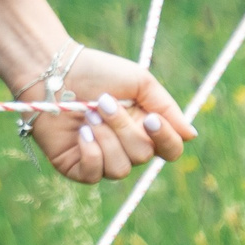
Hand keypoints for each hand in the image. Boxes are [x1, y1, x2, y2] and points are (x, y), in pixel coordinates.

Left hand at [26, 49, 196, 184]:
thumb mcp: (139, 82)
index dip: (165, 139)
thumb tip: (191, 135)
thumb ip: (166, 108)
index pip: (170, 149)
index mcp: (145, 128)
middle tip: (104, 102)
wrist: (54, 69)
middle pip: (143, 156)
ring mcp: (101, 159)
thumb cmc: (96, 71)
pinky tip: (81, 132)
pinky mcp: (75, 166)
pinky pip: (94, 175)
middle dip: (123, 128)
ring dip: (105, 138)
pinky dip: (90, 153)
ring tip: (87, 114)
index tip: (150, 118)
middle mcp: (125, 147)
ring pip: (120, 169)